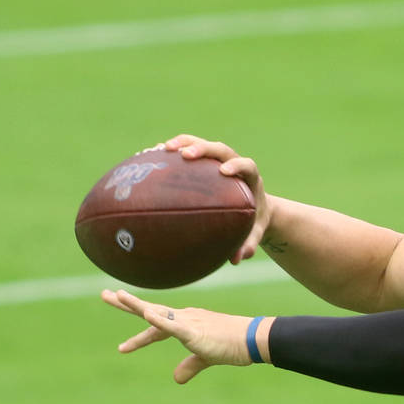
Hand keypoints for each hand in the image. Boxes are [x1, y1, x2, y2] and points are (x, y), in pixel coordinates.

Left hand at [102, 289, 260, 383]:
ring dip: (136, 305)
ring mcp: (188, 322)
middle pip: (150, 310)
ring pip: (157, 312)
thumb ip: (190, 365)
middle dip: (127, 304)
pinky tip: (146, 314)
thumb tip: (176, 379)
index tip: (122, 348)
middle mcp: (184, 318)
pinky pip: (173, 326)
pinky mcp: (195, 331)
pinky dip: (159, 320)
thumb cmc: (234, 345)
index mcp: (187, 323)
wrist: (253, 340)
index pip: (157, 328)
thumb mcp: (206, 357)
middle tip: (105, 294)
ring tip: (116, 295)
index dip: (140, 338)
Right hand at [163, 134, 271, 264]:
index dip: (237, 165)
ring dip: (182, 143)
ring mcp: (217, 160)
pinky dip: (169, 152)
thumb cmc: (254, 221)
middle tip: (184, 155)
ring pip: (200, 143)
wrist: (254, 207)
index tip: (224, 172)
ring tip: (161, 149)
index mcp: (251, 178)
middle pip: (220, 149)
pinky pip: (185, 150)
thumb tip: (236, 259)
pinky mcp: (203, 162)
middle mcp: (234, 163)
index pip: (246, 165)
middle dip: (203, 148)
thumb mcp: (255, 233)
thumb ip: (248, 244)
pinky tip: (148, 157)